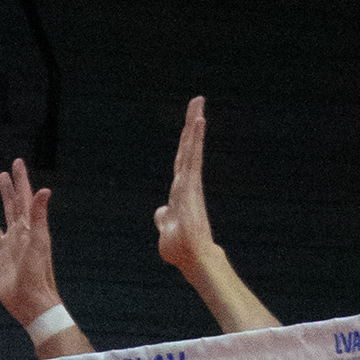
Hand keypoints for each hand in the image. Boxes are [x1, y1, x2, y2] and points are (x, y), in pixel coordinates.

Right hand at [0, 158, 62, 331]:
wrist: (32, 304)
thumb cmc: (38, 274)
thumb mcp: (38, 242)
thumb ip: (39, 215)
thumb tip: (44, 189)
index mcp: (29, 228)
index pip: (24, 198)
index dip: (20, 180)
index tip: (16, 163)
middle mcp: (18, 237)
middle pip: (11, 207)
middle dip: (8, 190)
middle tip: (3, 174)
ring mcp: (6, 251)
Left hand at [154, 94, 216, 276]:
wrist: (191, 259)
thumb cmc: (180, 248)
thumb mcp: (166, 230)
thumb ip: (164, 218)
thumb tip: (161, 211)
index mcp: (180, 190)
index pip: (181, 160)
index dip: (185, 142)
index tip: (190, 123)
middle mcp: (187, 183)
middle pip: (188, 148)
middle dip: (191, 124)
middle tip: (197, 100)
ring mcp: (190, 183)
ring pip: (191, 149)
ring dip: (193, 125)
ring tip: (197, 103)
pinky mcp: (191, 185)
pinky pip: (193, 157)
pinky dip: (195, 139)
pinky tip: (197, 123)